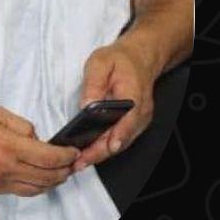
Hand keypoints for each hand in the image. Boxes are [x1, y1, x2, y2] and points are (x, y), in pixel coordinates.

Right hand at [0, 104, 79, 195]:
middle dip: (64, 172)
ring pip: (35, 189)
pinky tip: (35, 178)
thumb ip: (20, 125)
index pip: (50, 157)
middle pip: (47, 178)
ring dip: (51, 182)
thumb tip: (36, 138)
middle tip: (71, 164)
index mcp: (9, 145)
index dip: (66, 156)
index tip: (73, 152)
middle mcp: (6, 168)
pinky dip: (33, 186)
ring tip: (58, 173)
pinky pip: (18, 191)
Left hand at [74, 40, 156, 171]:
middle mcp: (140, 113)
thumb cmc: (120, 60)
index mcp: (134, 96)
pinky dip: (104, 148)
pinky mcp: (133, 124)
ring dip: (100, 153)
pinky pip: (119, 139)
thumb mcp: (100, 62)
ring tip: (79, 161)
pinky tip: (88, 152)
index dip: (116, 136)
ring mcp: (138, 121)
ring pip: (120, 143)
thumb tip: (87, 104)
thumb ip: (94, 83)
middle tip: (79, 161)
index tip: (106, 147)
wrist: (138, 58)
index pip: (127, 121)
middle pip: (121, 139)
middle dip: (100, 152)